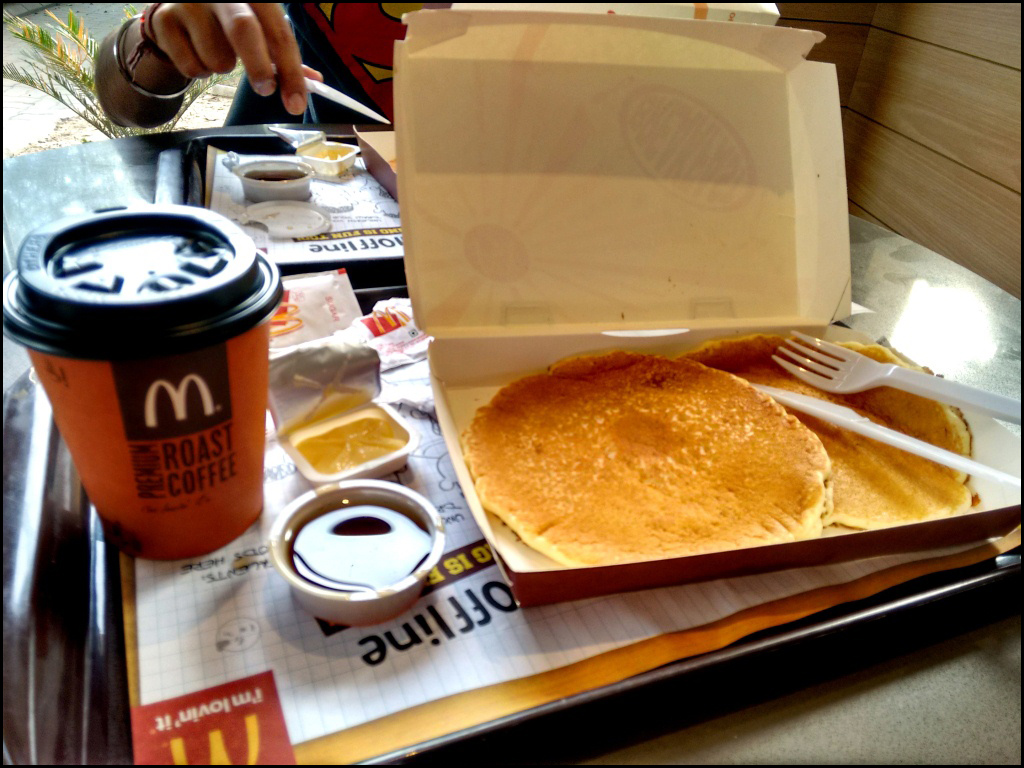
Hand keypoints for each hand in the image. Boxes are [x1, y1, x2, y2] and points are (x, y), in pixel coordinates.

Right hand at [145, 3, 321, 114]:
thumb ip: (283, 52)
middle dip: (259, 67)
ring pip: (217, 58)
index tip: (297, 102)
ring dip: (224, 68)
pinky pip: (191, 66)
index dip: (291, 71)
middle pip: (244, 30)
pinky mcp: (164, 20)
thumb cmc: (227, 18)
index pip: (278, 31)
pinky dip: (200, 71)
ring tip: (218, 52)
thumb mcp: (259, 24)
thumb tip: (314, 80)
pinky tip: (196, 51)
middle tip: (266, 89)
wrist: (177, 4)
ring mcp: (189, 3)